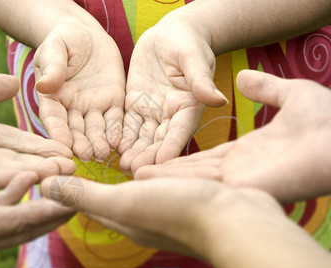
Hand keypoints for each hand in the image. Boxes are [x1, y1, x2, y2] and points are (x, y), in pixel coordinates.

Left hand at [0, 72, 74, 185]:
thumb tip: (15, 83)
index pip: (18, 143)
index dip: (42, 148)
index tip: (66, 152)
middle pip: (17, 164)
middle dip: (45, 168)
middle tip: (73, 170)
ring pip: (2, 179)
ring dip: (30, 180)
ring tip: (57, 180)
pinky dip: (0, 188)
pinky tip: (21, 187)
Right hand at [0, 172, 73, 261]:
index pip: (22, 221)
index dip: (52, 208)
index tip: (79, 196)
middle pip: (25, 228)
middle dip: (54, 213)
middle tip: (81, 199)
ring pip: (14, 228)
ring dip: (38, 213)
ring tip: (60, 199)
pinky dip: (16, 211)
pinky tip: (21, 200)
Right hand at [33, 22, 125, 161]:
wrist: (87, 34)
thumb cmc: (64, 39)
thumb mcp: (55, 49)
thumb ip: (52, 67)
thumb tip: (44, 86)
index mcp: (52, 98)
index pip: (54, 119)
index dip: (58, 132)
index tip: (63, 145)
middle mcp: (72, 108)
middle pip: (76, 130)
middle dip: (81, 143)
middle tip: (87, 155)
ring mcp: (93, 107)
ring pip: (96, 129)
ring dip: (99, 142)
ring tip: (103, 153)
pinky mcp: (112, 102)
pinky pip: (115, 119)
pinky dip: (116, 131)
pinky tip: (119, 141)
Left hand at [40, 176, 281, 257]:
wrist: (239, 223)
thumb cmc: (178, 211)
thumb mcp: (124, 200)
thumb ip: (85, 194)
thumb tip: (43, 187)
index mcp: (124, 219)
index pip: (90, 204)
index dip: (74, 188)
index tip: (61, 170)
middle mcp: (144, 218)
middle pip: (114, 196)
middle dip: (101, 178)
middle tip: (88, 152)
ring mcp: (170, 209)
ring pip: (142, 186)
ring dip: (131, 171)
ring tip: (121, 152)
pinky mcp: (193, 199)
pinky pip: (167, 180)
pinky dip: (158, 169)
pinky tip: (158, 158)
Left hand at [119, 12, 227, 171]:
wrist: (170, 34)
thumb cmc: (188, 43)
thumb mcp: (194, 59)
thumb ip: (201, 81)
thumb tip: (217, 100)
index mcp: (189, 106)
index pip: (180, 130)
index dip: (171, 146)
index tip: (162, 162)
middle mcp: (171, 115)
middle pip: (159, 139)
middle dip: (148, 155)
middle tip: (135, 170)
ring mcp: (152, 112)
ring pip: (142, 136)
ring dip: (134, 150)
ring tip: (123, 164)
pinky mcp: (136, 105)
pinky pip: (128, 123)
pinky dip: (122, 135)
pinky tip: (113, 146)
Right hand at [135, 70, 330, 202]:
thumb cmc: (327, 119)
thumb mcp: (291, 94)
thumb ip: (265, 88)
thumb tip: (244, 78)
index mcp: (248, 153)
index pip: (205, 156)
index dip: (179, 152)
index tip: (155, 147)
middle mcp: (239, 171)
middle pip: (192, 171)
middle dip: (162, 168)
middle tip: (132, 164)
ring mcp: (240, 182)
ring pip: (192, 181)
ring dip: (162, 178)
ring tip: (132, 172)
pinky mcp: (243, 190)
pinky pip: (201, 187)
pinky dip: (174, 183)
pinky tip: (150, 180)